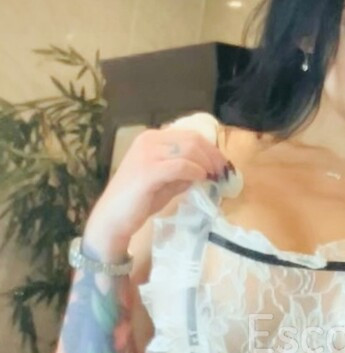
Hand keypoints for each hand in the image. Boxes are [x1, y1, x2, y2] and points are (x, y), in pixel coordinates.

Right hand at [87, 119, 232, 248]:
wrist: (113, 217)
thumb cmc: (138, 200)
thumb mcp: (166, 181)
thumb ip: (184, 172)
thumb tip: (206, 169)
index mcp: (152, 138)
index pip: (190, 135)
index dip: (211, 149)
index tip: (223, 165)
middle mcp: (149, 140)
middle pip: (193, 139)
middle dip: (213, 156)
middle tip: (224, 172)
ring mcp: (147, 154)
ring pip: (189, 149)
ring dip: (207, 164)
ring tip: (214, 177)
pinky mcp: (148, 171)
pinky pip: (180, 165)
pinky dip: (195, 171)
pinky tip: (201, 179)